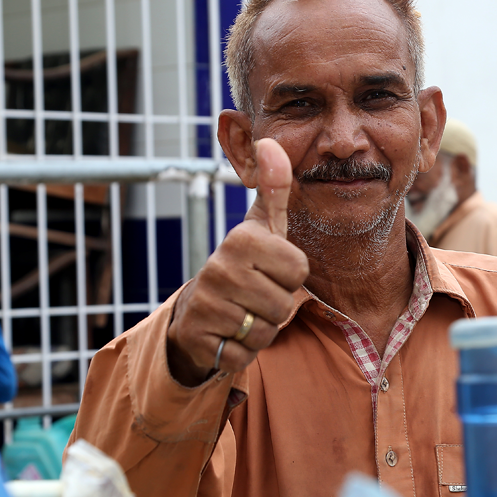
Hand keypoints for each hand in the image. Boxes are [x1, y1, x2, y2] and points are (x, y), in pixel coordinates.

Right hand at [166, 139, 308, 385]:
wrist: (197, 312)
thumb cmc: (243, 265)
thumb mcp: (261, 227)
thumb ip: (273, 188)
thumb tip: (272, 141)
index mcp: (241, 239)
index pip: (299, 269)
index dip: (290, 275)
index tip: (268, 270)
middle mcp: (220, 267)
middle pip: (285, 303)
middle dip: (276, 306)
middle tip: (254, 295)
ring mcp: (207, 304)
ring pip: (266, 331)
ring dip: (260, 329)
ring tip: (242, 313)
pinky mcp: (199, 338)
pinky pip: (244, 355)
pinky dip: (241, 352)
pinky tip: (227, 335)